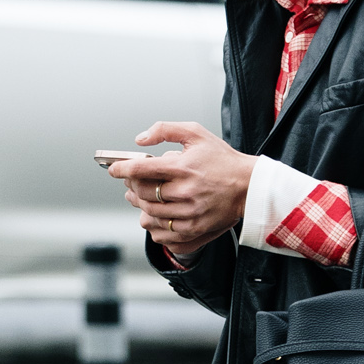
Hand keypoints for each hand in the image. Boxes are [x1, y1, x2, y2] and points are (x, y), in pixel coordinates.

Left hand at [108, 121, 254, 261]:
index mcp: (183, 167)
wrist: (249, 186)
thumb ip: (165, 129)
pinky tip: (155, 214)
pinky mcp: (194, 229)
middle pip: (142, 193)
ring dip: (140, 205)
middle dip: (131, 187)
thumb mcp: (196, 133)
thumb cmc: (222, 159)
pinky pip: (162, 233)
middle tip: (130, 183)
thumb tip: (140, 140)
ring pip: (149, 214)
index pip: (140, 169)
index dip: (121, 169)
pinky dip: (153, 225)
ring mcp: (189, 213)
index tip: (114, 169)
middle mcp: (184, 192)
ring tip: (141, 197)